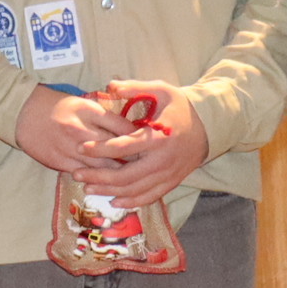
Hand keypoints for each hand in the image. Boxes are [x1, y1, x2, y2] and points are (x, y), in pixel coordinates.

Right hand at [14, 86, 139, 179]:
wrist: (23, 114)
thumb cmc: (58, 106)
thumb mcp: (84, 102)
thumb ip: (107, 115)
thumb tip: (133, 129)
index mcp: (90, 111)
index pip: (123, 127)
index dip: (139, 138)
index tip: (151, 145)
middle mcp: (81, 130)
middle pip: (116, 150)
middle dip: (134, 159)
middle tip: (150, 165)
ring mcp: (70, 148)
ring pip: (103, 167)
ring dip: (119, 174)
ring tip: (134, 178)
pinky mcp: (60, 162)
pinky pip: (85, 175)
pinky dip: (99, 180)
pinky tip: (110, 184)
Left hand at [79, 82, 209, 207]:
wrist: (210, 127)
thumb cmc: (181, 107)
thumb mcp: (161, 90)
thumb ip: (135, 87)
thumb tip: (109, 85)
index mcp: (158, 136)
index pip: (123, 146)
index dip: (100, 148)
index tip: (80, 147)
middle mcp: (162, 160)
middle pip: (125, 175)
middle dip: (98, 175)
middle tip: (76, 173)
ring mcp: (168, 174)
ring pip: (134, 189)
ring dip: (109, 191)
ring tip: (87, 187)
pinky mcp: (172, 182)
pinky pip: (150, 197)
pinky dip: (131, 201)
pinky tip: (114, 201)